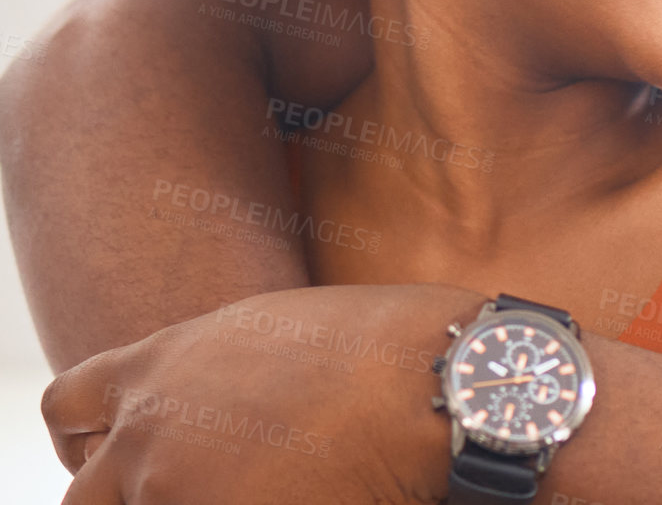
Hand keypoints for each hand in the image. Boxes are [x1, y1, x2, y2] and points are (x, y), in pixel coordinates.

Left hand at [42, 284, 486, 503]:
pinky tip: (296, 497)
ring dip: (184, 504)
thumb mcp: (277, 326)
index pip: (67, 407)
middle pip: (84, 495)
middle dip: (127, 496)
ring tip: (264, 487)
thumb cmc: (385, 343)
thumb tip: (203, 399)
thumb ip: (212, 366)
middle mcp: (154, 425)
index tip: (135, 449)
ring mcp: (176, 486)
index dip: (94, 437)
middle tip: (190, 489)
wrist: (440, 380)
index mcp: (165, 360)